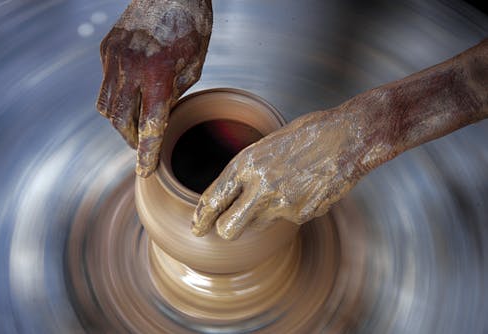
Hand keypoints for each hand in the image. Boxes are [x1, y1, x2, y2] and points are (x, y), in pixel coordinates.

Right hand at [96, 0, 211, 176]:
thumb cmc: (191, 25)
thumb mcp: (193, 64)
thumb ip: (175, 94)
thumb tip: (161, 114)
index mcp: (158, 76)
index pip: (150, 127)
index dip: (147, 153)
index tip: (145, 171)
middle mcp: (131, 69)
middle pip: (121, 122)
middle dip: (130, 139)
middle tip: (140, 145)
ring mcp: (114, 58)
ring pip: (106, 106)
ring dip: (119, 122)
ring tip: (133, 124)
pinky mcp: (106, 48)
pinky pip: (105, 83)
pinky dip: (115, 96)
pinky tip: (130, 93)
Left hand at [192, 38, 487, 240]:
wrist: (349, 136)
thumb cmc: (306, 135)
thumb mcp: (266, 146)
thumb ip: (246, 173)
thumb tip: (231, 197)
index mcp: (245, 164)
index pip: (211, 200)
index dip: (199, 219)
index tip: (196, 229)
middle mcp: (259, 187)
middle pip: (227, 230)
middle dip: (225, 230)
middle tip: (228, 225)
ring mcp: (283, 205)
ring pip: (257, 227)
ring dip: (261, 217)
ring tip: (281, 190)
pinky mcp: (303, 215)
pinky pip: (287, 220)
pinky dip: (291, 210)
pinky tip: (305, 188)